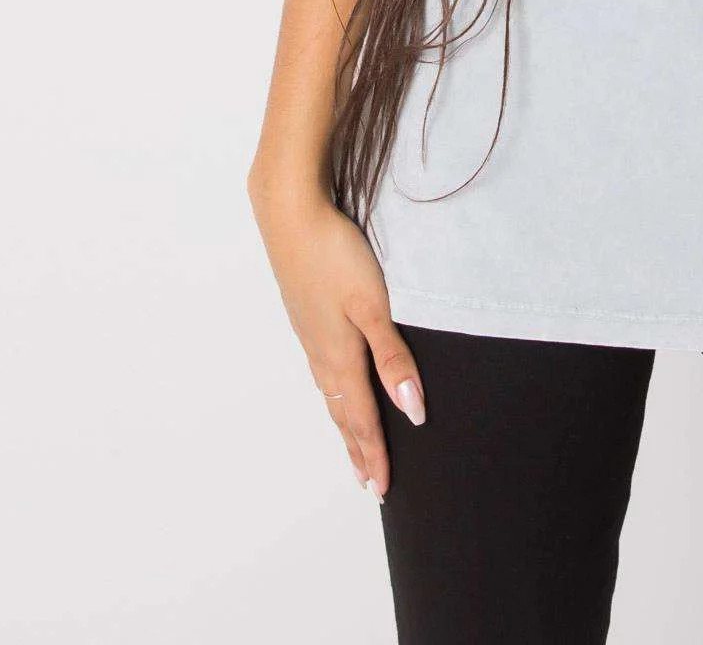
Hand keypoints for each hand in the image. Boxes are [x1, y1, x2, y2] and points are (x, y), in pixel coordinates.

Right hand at [249, 181, 426, 500]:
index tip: (383, 490)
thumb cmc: (334, 255)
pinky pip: (321, 368)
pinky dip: (332, 392)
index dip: (375, 454)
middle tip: (370, 483)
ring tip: (353, 443)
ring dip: (344, 422)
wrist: (290, 213)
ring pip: (330, 391)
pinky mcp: (305, 313)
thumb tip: (412, 410)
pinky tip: (332, 383)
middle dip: (358, 448)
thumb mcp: (373, 305)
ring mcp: (309, 333)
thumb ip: (393, 357)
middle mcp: (321, 352)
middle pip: (343, 412)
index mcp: (339, 356)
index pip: (362, 418)